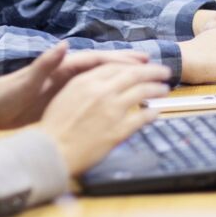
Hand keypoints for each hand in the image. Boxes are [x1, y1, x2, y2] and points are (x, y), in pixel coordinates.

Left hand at [0, 41, 150, 130]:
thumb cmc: (6, 95)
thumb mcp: (25, 81)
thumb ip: (44, 63)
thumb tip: (63, 45)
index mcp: (62, 67)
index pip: (97, 60)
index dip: (120, 59)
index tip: (142, 60)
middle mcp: (67, 72)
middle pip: (103, 65)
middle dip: (127, 63)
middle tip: (151, 63)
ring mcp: (66, 85)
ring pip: (101, 78)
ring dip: (121, 77)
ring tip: (143, 77)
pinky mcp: (63, 98)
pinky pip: (93, 93)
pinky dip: (108, 92)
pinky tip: (119, 97)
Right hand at [37, 61, 171, 175]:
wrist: (50, 152)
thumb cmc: (53, 128)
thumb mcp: (65, 96)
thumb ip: (85, 86)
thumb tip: (103, 82)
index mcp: (86, 81)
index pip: (116, 66)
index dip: (133, 64)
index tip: (143, 64)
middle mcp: (101, 92)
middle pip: (134, 74)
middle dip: (153, 71)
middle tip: (165, 71)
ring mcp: (111, 110)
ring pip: (142, 92)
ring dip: (157, 89)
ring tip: (165, 89)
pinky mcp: (118, 130)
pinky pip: (141, 118)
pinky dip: (151, 113)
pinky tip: (155, 113)